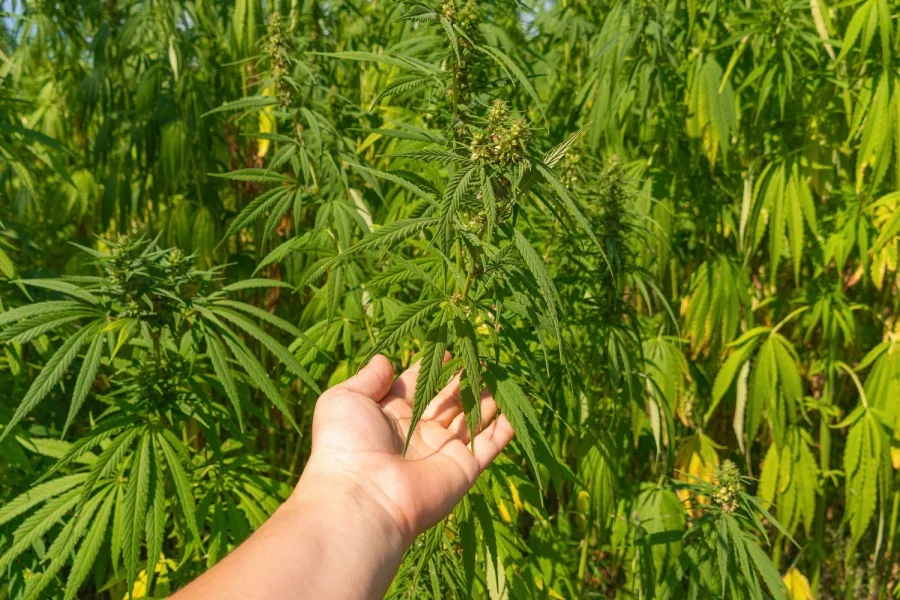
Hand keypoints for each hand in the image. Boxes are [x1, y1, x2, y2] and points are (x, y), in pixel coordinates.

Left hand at [294, 354, 514, 544]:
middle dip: (464, 380)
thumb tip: (384, 359)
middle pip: (448, 401)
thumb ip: (368, 378)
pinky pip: (489, 446)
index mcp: (390, 415)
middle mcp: (418, 432)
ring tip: (501, 374)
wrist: (363, 497)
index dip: (432, 368)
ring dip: (486, 398)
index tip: (449, 350)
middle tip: (481, 358)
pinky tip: (515, 409)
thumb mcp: (344, 399)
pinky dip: (504, 429)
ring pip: (472, 419)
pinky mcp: (464, 468)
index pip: (417, 385)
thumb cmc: (346, 444)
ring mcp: (443, 451)